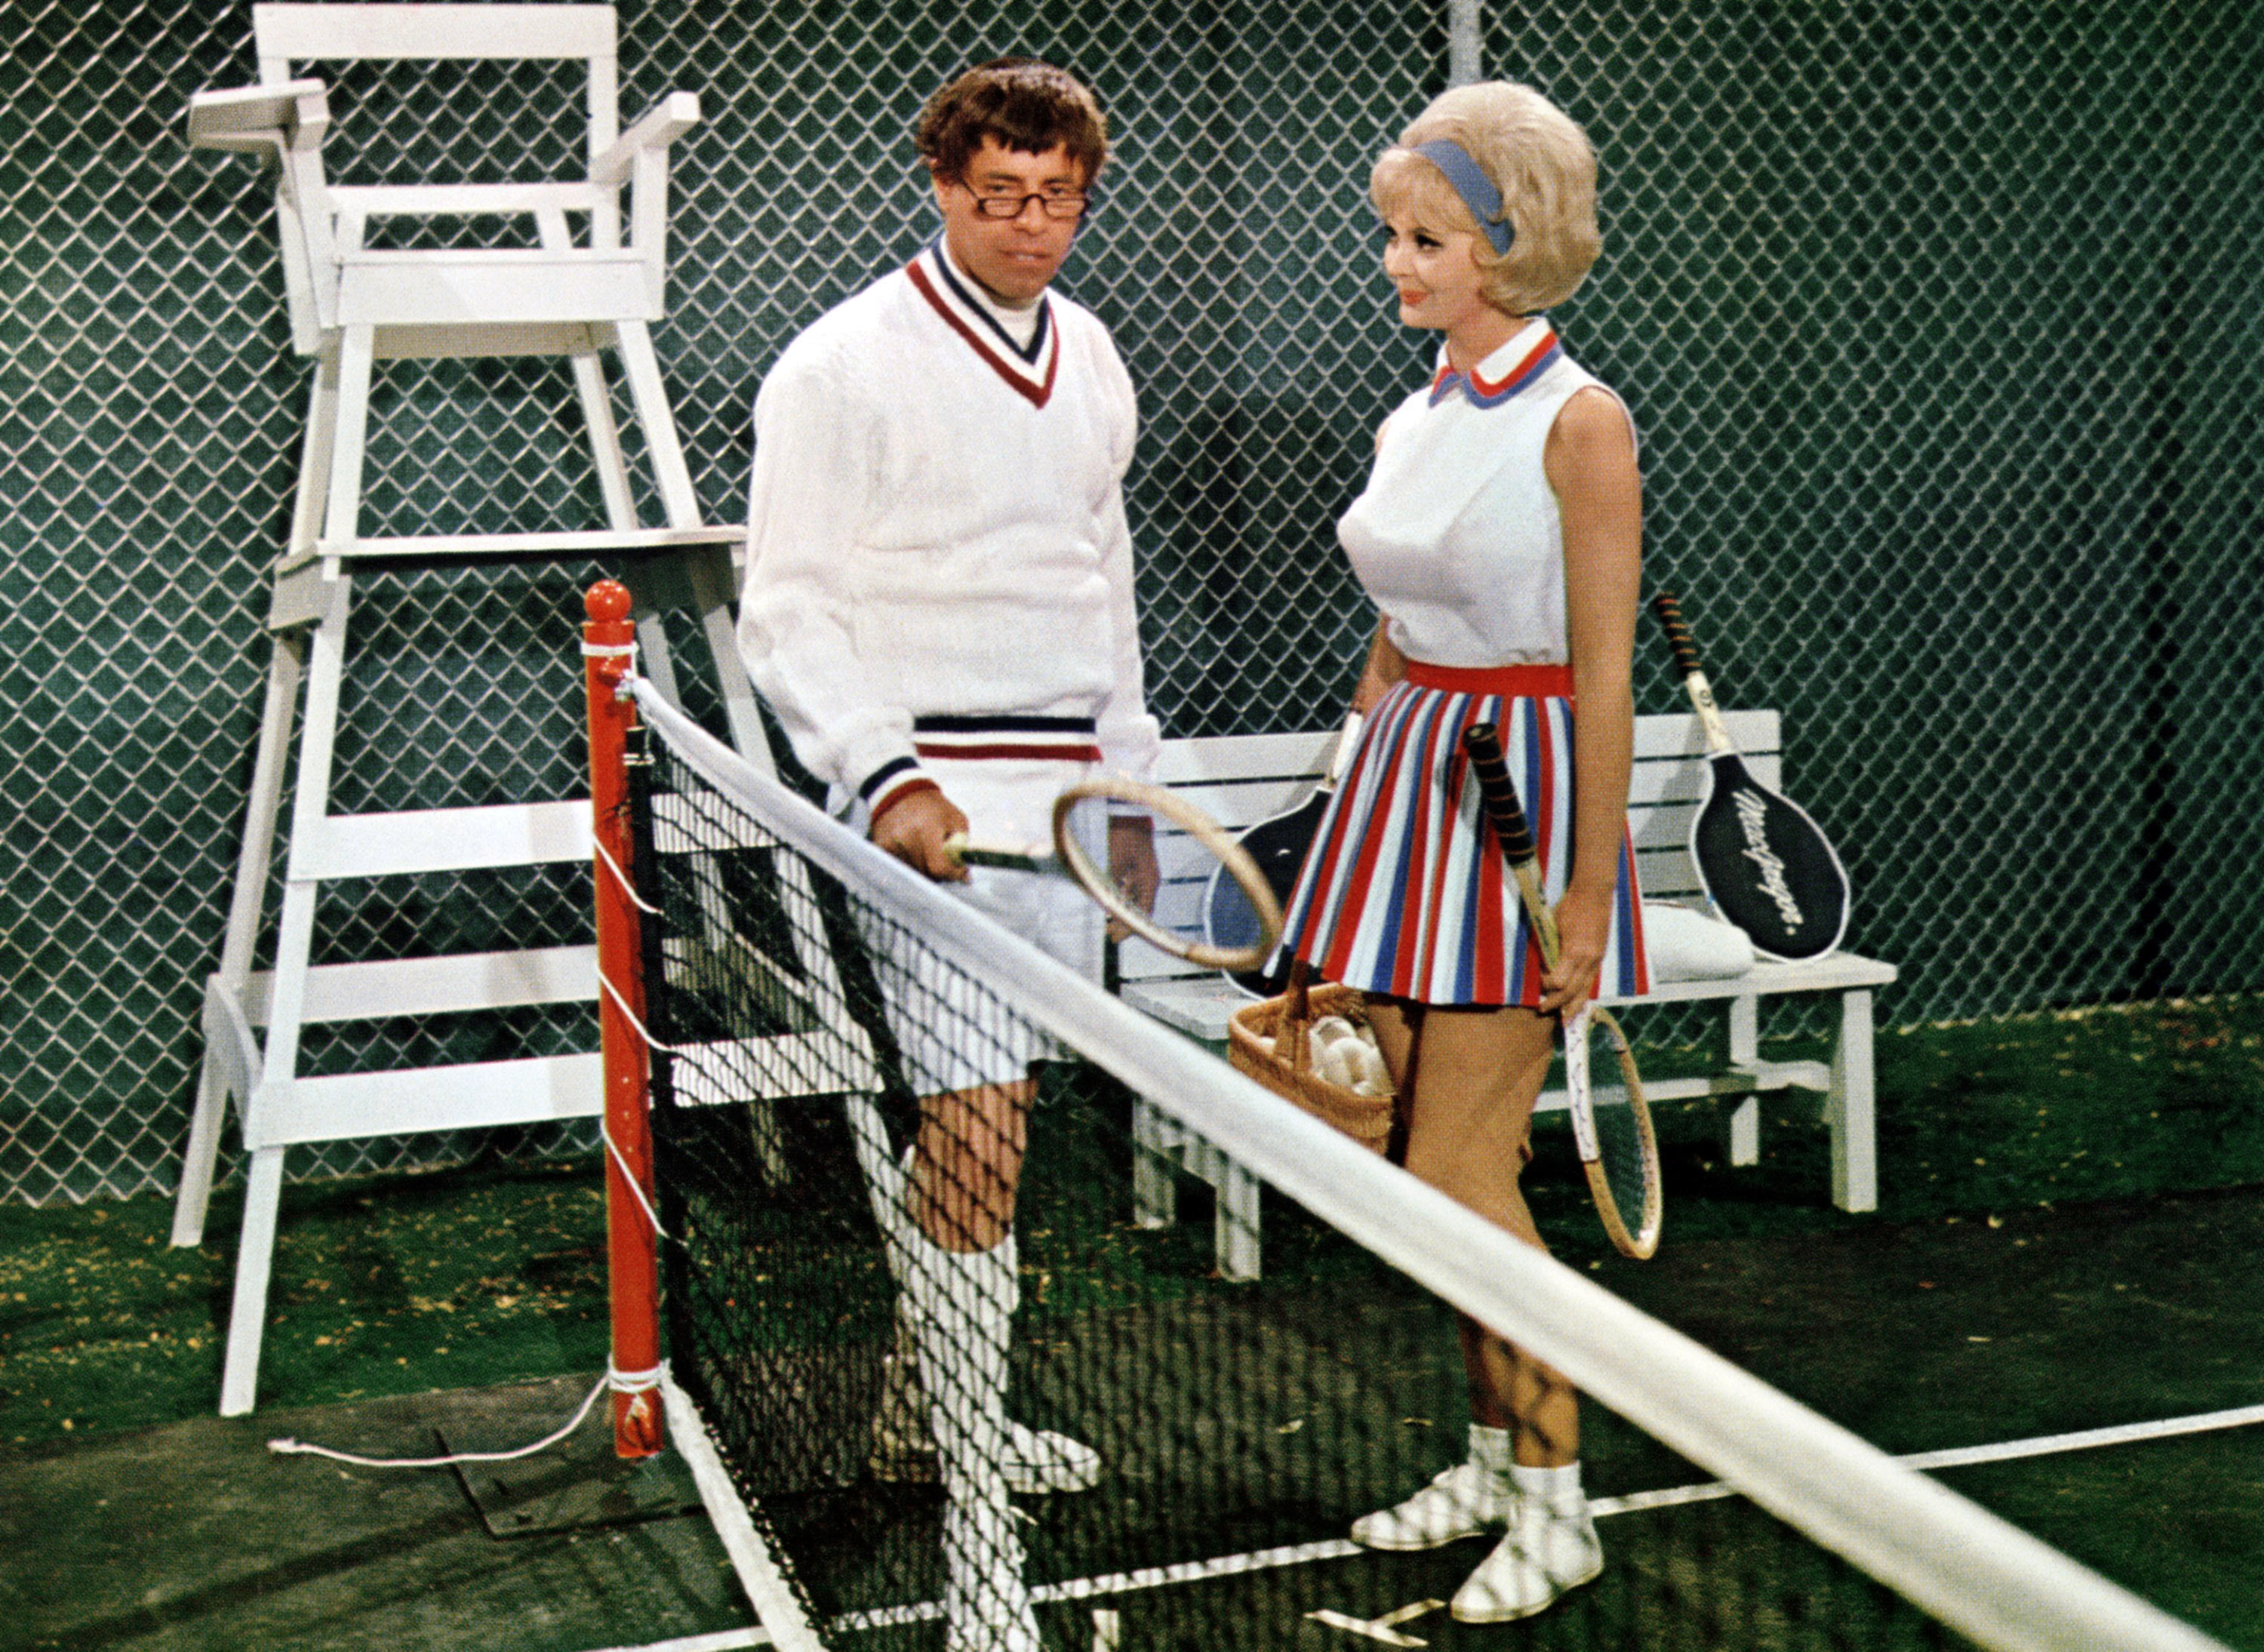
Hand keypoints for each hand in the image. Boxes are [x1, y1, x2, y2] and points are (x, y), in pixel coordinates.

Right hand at [870, 787, 969, 881]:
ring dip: (924, 869)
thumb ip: (962, 847)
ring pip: (914, 873)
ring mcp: (891, 843)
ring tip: (926, 851)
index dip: (952, 873)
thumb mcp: (956, 820)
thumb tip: (964, 877)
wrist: (901, 794)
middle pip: (926, 874)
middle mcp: (905, 837)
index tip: (959, 871)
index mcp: (927, 828)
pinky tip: (913, 851)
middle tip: (943, 858)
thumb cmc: (934, 808)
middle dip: (940, 872)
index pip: (939, 867)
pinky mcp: (881, 848)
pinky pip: (901, 868)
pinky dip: (910, 865)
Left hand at [1106, 815, 1158, 940]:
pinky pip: (1129, 885)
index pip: (1143, 911)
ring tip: (1107, 921)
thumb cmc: (1123, 833)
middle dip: (1124, 921)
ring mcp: (1143, 869)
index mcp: (1149, 879)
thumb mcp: (1114, 861)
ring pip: (1133, 896)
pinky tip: (1108, 900)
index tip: (1115, 938)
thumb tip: (1105, 904)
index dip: (1129, 928)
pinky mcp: (1135, 861)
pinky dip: (1119, 895)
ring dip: (1121, 909)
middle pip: (1138, 906)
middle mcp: (1148, 877)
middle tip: (1110, 935)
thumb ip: (1110, 884)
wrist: (1128, 806)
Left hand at [1540, 883, 1612, 1017]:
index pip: (1559, 981)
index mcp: (1575, 951)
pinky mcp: (1599, 957)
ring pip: (1584, 990)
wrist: (1593, 894)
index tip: (1537, 983)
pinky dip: (1582, 995)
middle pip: (1572, 991)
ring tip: (1564, 1019)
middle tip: (1542, 1009)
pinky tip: (1576, 1004)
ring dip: (1573, 1006)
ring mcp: (1596, 959)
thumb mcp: (1552, 926)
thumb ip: (1546, 948)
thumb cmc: (1569, 906)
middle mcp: (1589, 959)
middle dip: (1556, 1003)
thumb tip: (1538, 964)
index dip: (1545, 985)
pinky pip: (1590, 982)